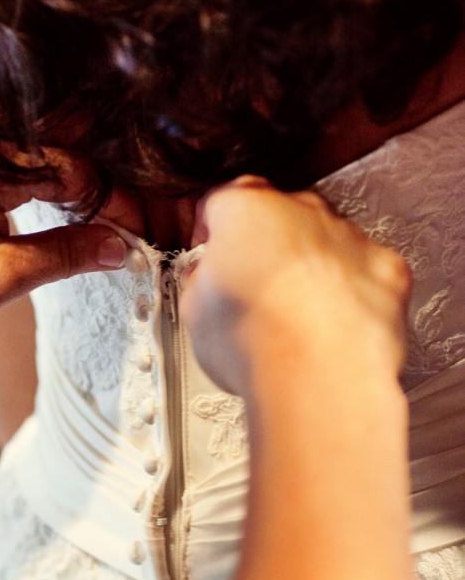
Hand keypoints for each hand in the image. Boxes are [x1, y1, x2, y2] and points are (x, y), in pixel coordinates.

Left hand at [0, 143, 130, 340]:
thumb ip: (63, 255)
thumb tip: (120, 245)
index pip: (69, 169)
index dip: (111, 201)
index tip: (140, 230)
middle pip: (54, 151)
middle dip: (97, 186)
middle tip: (131, 221)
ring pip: (32, 153)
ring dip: (69, 181)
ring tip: (103, 215)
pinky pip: (4, 159)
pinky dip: (36, 181)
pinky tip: (58, 205)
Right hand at [180, 177, 410, 397]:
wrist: (316, 376)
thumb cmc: (254, 343)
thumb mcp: (194, 311)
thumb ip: (202, 279)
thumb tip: (207, 282)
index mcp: (246, 210)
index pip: (222, 202)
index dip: (212, 232)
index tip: (211, 254)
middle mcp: (302, 212)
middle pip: (278, 217)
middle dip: (265, 249)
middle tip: (251, 293)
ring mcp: (348, 238)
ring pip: (325, 242)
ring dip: (311, 270)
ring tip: (294, 319)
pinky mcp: (386, 270)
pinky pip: (366, 271)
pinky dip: (354, 292)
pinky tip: (334, 325)